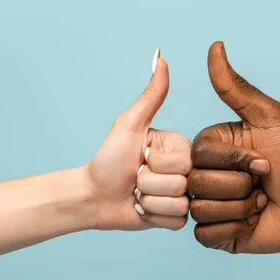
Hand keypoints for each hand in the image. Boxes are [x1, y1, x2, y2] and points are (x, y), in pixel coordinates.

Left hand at [86, 49, 191, 230]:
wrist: (94, 194)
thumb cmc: (109, 158)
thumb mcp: (130, 125)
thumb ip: (151, 96)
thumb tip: (161, 57)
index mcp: (180, 148)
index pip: (184, 160)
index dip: (157, 163)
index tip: (142, 157)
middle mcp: (186, 171)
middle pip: (182, 183)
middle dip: (150, 182)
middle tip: (136, 177)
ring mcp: (182, 195)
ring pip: (179, 204)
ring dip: (149, 200)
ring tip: (137, 193)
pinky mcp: (174, 218)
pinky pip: (176, 221)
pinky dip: (153, 216)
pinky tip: (142, 208)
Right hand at [188, 42, 279, 252]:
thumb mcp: (268, 117)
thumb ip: (236, 87)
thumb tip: (215, 45)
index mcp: (209, 149)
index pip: (198, 157)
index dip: (235, 162)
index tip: (263, 162)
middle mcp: (203, 176)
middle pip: (197, 185)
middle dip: (241, 187)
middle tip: (262, 184)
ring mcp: (207, 206)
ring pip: (201, 211)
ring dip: (241, 209)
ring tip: (259, 203)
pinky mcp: (214, 234)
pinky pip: (206, 236)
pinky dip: (234, 229)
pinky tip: (252, 222)